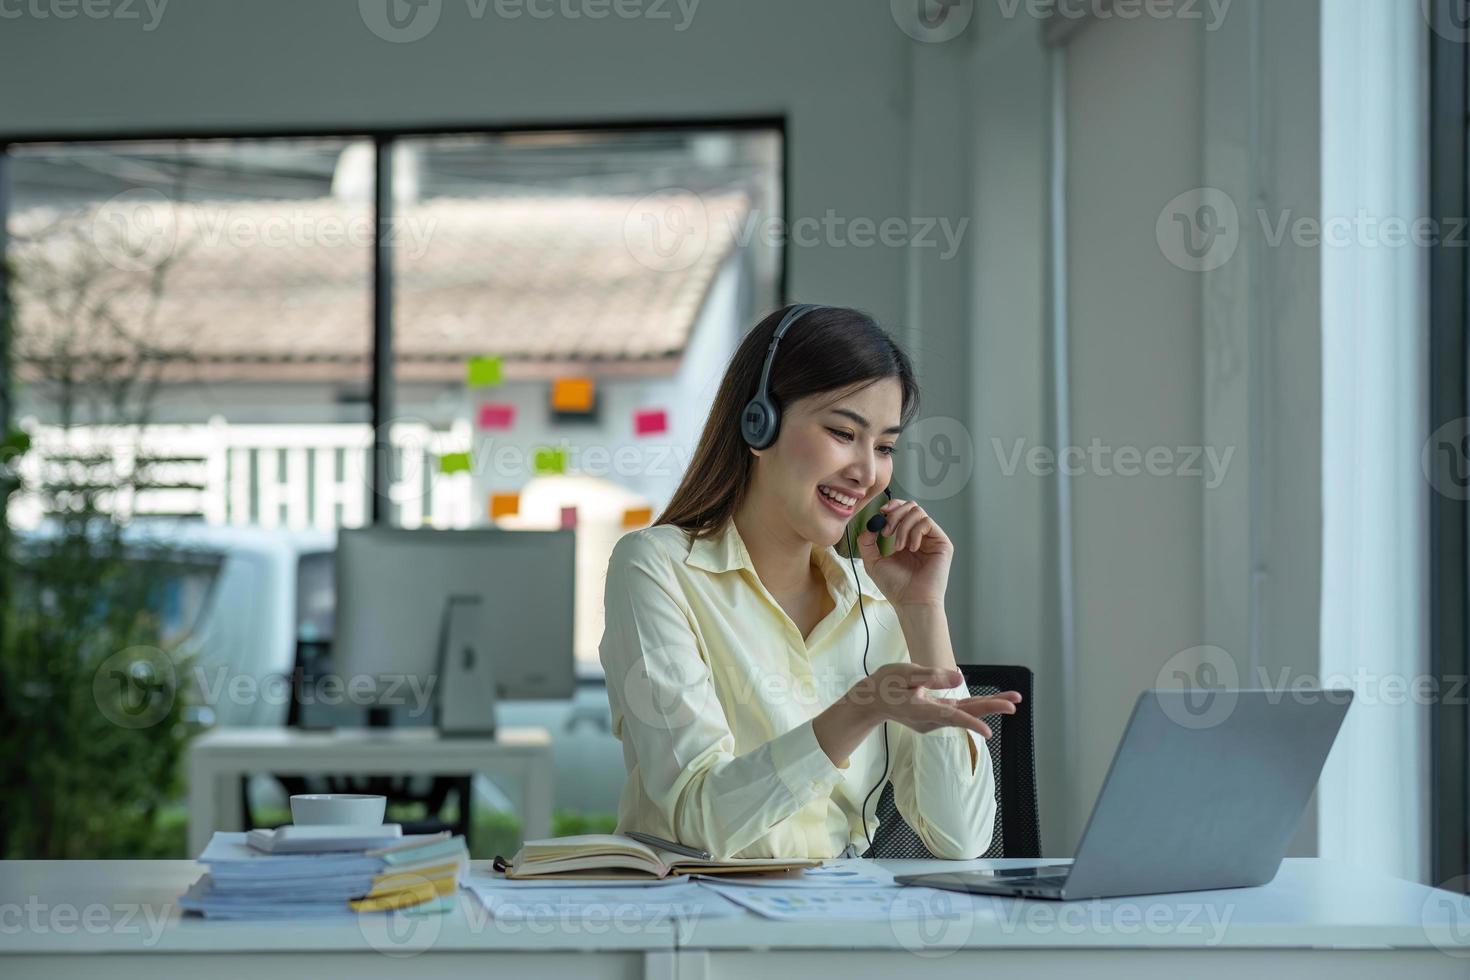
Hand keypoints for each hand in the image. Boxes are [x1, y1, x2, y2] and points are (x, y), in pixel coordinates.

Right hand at [849, 664, 1021, 738]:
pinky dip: (976, 706)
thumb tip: (960, 678)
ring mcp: (934, 719)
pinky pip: (959, 711)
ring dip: (988, 706)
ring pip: (965, 713)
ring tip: (1011, 700)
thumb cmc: (885, 685)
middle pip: (966, 714)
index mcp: (923, 709)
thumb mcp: (906, 673)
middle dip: (991, 707)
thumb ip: (932, 676)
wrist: (871, 701)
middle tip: (1014, 702)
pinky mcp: (936, 715)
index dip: (971, 723)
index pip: (951, 717)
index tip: (988, 732)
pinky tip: (990, 701)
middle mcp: (932, 718)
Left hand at [855, 496, 952, 607]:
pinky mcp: (942, 543)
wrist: (911, 601)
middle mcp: (920, 537)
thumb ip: (867, 542)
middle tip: (886, 532)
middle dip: (895, 515)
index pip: (902, 511)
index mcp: (906, 539)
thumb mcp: (873, 562)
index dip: (892, 506)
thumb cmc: (895, 586)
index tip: (881, 512)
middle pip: (911, 506)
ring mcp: (932, 539)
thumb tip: (870, 525)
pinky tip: (911, 548)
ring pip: (918, 512)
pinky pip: (927, 523)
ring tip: (898, 547)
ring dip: (903, 527)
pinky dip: (915, 532)